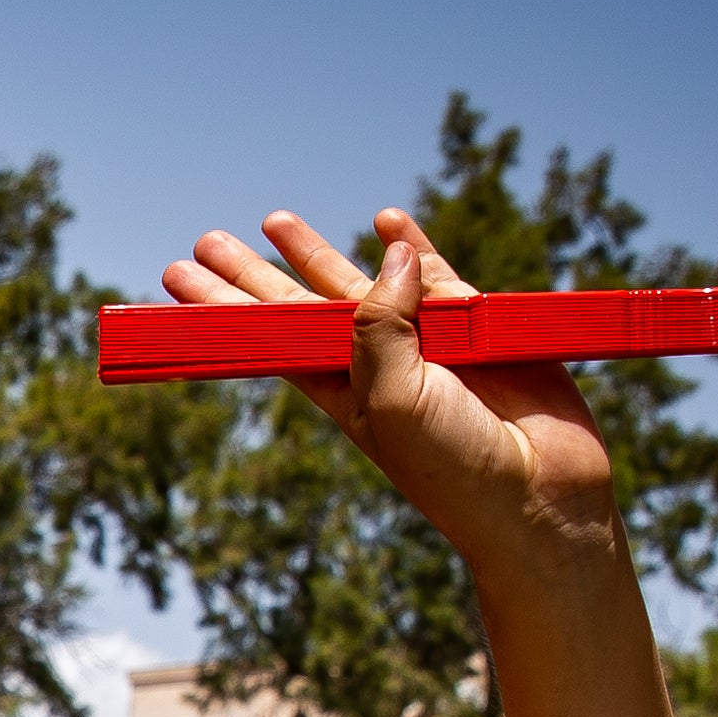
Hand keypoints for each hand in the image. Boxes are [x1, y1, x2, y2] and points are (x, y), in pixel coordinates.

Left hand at [158, 208, 621, 572]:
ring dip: (316, 254)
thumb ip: (378, 325)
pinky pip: (439, 276)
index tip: (178, 282)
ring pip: (361, 285)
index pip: (266, 341)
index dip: (223, 311)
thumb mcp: (392, 397)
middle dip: (251, 276)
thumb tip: (389, 250)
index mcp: (340, 393)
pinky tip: (386, 220)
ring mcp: (426, 344)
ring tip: (272, 221)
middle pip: (296, 309)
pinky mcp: (479, 327)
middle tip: (204, 241)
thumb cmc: (453, 465)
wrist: (539, 496)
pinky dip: (413, 245)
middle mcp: (375, 366)